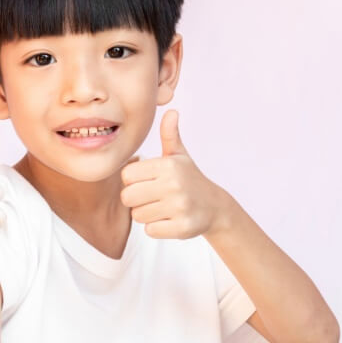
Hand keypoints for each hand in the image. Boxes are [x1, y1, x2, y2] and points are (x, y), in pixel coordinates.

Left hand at [120, 110, 229, 239]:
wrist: (215, 207)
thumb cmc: (189, 178)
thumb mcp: (180, 156)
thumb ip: (170, 135)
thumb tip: (171, 111)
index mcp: (168, 165)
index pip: (126, 176)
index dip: (133, 181)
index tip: (147, 181)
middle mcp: (174, 185)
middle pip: (128, 197)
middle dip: (136, 199)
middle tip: (153, 197)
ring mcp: (179, 207)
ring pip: (138, 215)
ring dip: (146, 214)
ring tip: (163, 207)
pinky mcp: (182, 228)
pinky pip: (150, 231)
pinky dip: (156, 228)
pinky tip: (169, 220)